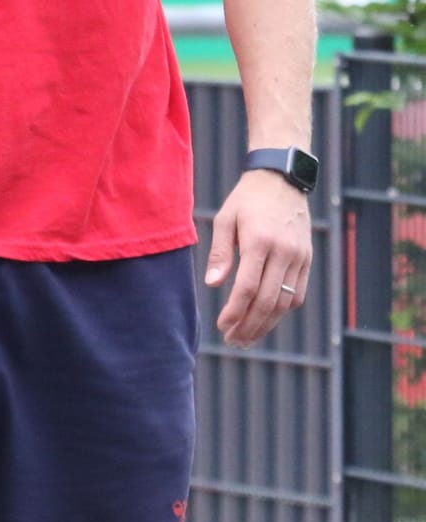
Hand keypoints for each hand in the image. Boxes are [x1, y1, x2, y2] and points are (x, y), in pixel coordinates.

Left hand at [204, 171, 311, 346]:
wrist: (282, 181)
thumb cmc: (246, 200)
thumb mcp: (225, 219)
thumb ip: (221, 253)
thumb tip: (214, 285)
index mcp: (260, 242)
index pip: (248, 288)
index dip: (235, 311)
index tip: (222, 326)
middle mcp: (284, 253)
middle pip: (269, 301)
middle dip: (249, 325)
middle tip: (233, 340)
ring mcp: (300, 258)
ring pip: (286, 302)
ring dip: (266, 324)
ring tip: (247, 337)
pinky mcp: (307, 260)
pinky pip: (298, 293)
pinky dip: (282, 311)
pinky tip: (266, 320)